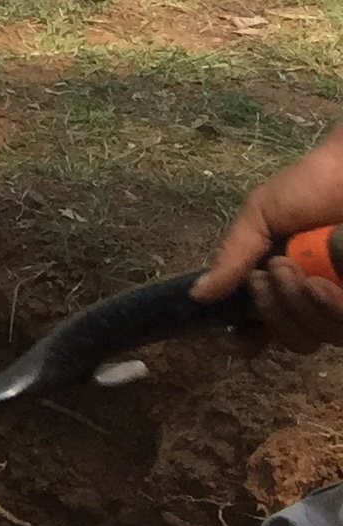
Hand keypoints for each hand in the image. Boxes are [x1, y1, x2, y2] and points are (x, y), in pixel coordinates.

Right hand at [197, 123, 342, 350]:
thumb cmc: (310, 185)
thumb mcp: (260, 214)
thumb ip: (231, 256)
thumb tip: (196, 295)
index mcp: (283, 279)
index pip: (265, 325)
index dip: (251, 338)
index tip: (239, 339)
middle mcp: (315, 296)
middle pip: (293, 338)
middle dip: (275, 311)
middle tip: (273, 272)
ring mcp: (342, 301)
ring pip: (319, 336)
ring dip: (301, 307)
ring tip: (301, 272)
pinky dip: (330, 310)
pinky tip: (326, 285)